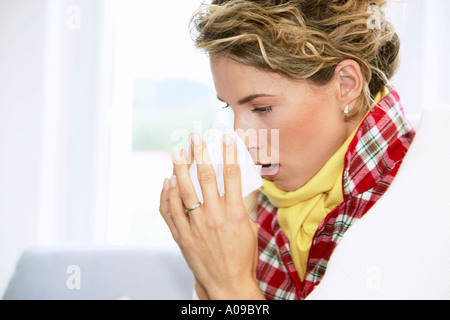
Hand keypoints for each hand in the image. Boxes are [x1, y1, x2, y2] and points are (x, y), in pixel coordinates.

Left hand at [159, 132, 263, 299]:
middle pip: (205, 177)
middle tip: (195, 137)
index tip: (225, 137)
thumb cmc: (242, 257)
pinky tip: (167, 181)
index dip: (228, 153)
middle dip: (200, 153)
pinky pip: (170, 210)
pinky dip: (167, 194)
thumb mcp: (250, 228)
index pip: (231, 175)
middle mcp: (214, 216)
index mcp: (234, 214)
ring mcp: (195, 226)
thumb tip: (236, 185)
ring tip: (178, 152)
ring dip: (180, 168)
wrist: (227, 284)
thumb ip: (242, 206)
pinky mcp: (182, 236)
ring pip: (184, 190)